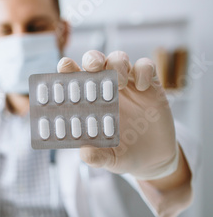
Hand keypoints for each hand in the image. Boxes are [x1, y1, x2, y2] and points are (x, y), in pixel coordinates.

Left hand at [57, 50, 179, 179]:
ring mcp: (127, 84)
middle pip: (94, 60)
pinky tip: (143, 87)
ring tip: (120, 83)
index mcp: (87, 101)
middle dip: (92, 59)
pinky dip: (144, 70)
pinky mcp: (149, 85)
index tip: (64, 66)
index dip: (67, 68)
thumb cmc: (121, 153)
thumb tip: (85, 153)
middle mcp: (104, 88)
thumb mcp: (108, 159)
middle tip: (94, 67)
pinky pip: (146, 66)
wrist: (152, 159)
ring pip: (118, 58)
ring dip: (117, 63)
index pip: (73, 78)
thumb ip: (96, 157)